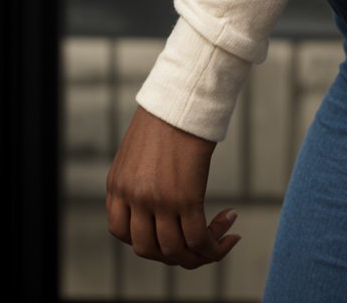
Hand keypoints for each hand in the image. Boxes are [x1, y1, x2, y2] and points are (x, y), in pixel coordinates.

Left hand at [106, 104, 241, 267]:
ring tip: (219, 237)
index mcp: (118, 184)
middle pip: (148, 249)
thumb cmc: (169, 114)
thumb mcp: (139, 149)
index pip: (121, 232)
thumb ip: (139, 176)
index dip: (144, 240)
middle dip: (173, 253)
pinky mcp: (186, 198)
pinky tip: (229, 230)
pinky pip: (200, 239)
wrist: (185, 93)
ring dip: (200, 253)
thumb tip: (157, 195)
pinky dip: (215, 245)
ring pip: (175, 251)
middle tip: (195, 241)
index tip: (168, 231)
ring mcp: (158, 200)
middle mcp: (134, 197)